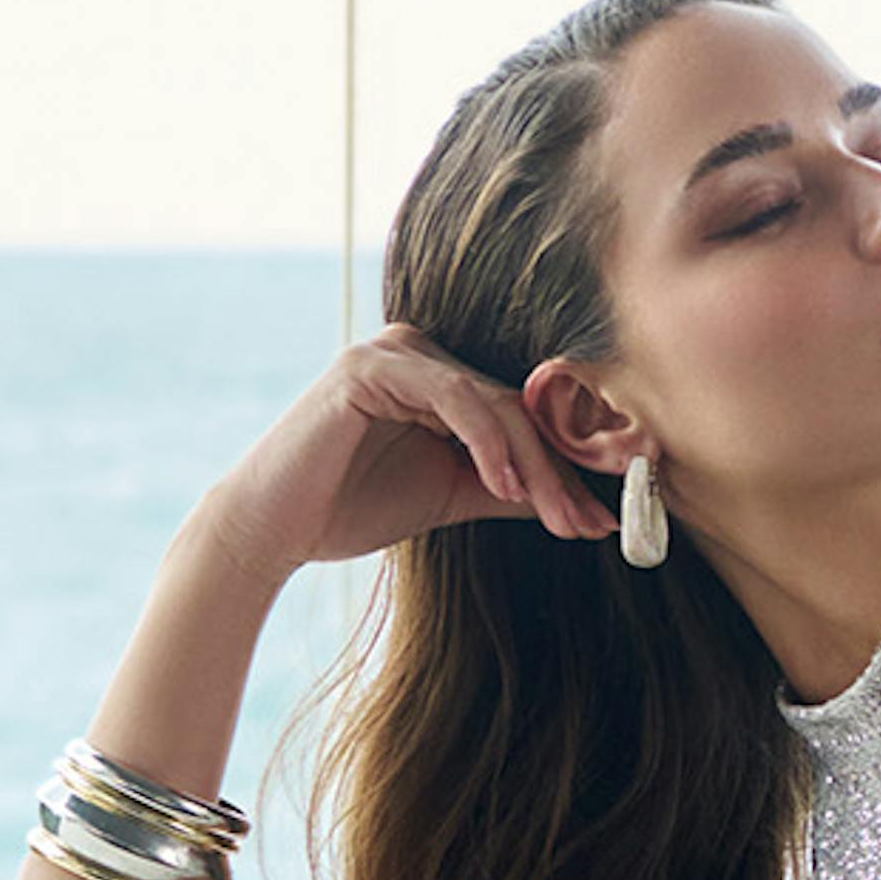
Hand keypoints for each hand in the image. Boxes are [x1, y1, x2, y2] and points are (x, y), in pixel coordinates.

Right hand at [193, 327, 621, 583]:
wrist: (273, 529)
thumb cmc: (351, 507)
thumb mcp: (451, 495)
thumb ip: (509, 489)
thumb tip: (584, 505)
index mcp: (438, 376)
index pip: (519, 415)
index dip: (567, 464)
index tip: (607, 513)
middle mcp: (419, 350)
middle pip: (514, 408)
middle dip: (560, 471)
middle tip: (596, 521)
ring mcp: (394, 351)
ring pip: (492, 406)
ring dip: (535, 467)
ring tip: (559, 517)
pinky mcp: (370, 366)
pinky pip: (453, 399)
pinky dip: (488, 445)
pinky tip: (507, 486)